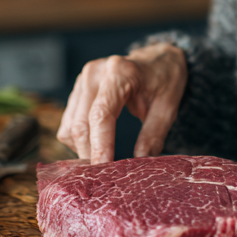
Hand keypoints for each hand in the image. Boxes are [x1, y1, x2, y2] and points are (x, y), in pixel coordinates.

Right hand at [57, 42, 187, 163]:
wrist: (158, 59)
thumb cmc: (165, 81)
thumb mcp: (168, 108)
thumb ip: (153, 136)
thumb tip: (138, 165)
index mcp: (120, 73)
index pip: (101, 115)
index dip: (100, 146)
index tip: (104, 171)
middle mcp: (95, 73)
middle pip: (80, 124)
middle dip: (90, 154)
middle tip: (105, 178)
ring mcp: (83, 79)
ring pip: (70, 127)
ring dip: (82, 149)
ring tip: (104, 163)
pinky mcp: (78, 88)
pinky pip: (69, 123)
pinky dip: (79, 141)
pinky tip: (97, 146)